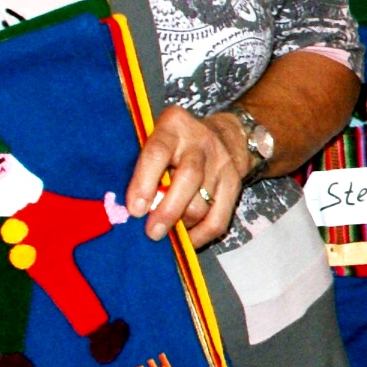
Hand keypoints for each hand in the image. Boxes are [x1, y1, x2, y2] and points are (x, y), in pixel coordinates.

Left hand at [126, 106, 245, 247]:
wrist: (221, 135)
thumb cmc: (173, 143)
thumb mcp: (154, 140)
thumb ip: (142, 166)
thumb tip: (132, 210)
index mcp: (173, 126)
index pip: (157, 152)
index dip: (145, 182)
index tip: (135, 210)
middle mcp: (200, 142)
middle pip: (188, 178)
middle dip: (168, 211)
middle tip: (152, 233)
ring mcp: (220, 163)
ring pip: (203, 204)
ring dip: (183, 225)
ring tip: (167, 233)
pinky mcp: (234, 183)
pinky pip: (219, 218)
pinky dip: (201, 235)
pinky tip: (187, 240)